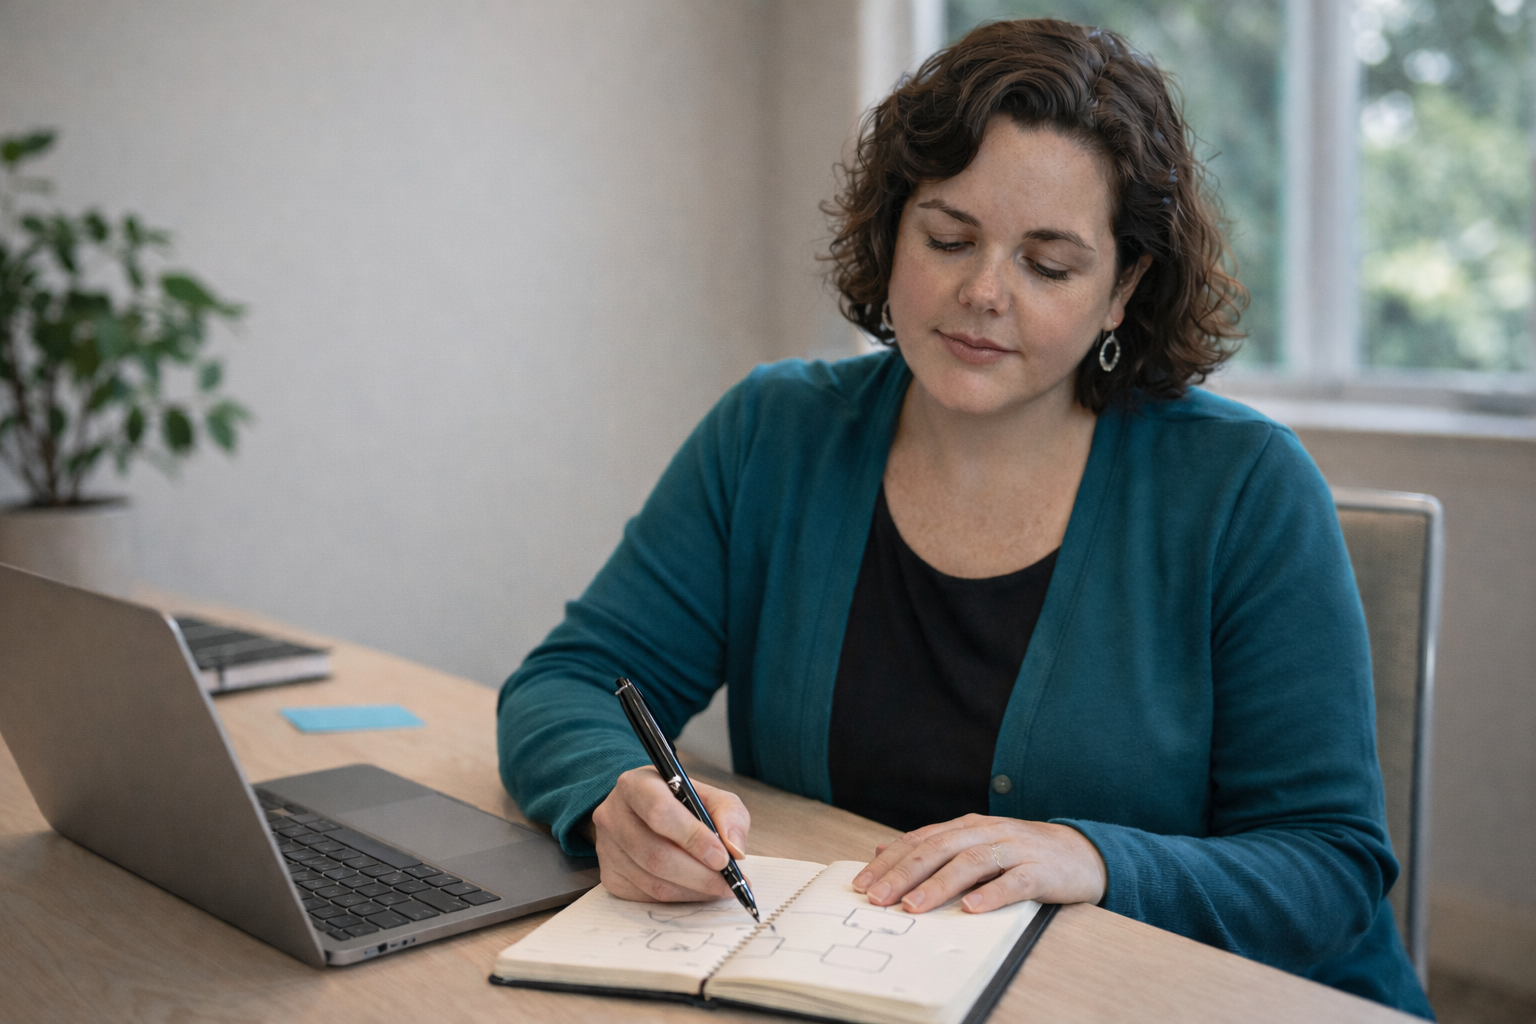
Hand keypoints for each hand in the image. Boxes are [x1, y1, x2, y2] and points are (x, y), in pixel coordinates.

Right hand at [590, 766, 750, 902]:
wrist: (642, 812)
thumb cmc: (678, 802)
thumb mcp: (708, 795)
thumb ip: (728, 815)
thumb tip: (734, 849)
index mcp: (636, 785)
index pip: (661, 813)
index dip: (693, 838)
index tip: (723, 858)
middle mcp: (613, 815)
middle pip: (656, 854)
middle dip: (699, 874)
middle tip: (728, 883)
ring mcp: (606, 848)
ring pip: (652, 881)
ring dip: (692, 890)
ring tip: (718, 888)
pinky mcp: (609, 875)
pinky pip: (646, 896)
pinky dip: (679, 898)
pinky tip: (696, 890)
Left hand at [851, 814, 1105, 913]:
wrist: (1083, 853)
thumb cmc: (1021, 854)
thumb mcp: (974, 844)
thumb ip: (932, 847)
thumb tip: (882, 851)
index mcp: (967, 827)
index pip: (920, 841)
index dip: (890, 862)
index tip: (862, 884)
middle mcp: (987, 832)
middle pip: (938, 849)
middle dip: (904, 874)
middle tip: (879, 898)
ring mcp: (1014, 849)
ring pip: (971, 863)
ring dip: (939, 885)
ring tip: (913, 907)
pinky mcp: (1041, 871)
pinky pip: (1014, 882)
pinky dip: (992, 894)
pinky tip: (972, 908)